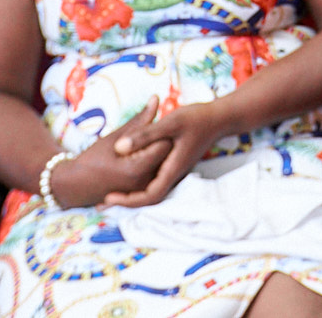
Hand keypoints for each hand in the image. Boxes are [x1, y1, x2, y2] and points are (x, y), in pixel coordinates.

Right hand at [49, 98, 172, 209]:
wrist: (75, 186)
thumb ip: (140, 120)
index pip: (165, 143)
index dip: (161, 131)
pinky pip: (156, 175)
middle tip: (148, 135)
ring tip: (143, 146)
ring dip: (158, 153)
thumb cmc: (92, 159)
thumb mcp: (115, 137)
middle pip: (167, 156)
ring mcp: (144, 191)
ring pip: (163, 166)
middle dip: (161, 142)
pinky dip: (153, 164)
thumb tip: (156, 97)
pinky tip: (142, 158)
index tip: (151, 126)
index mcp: (137, 168)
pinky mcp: (142, 194)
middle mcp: (144, 183)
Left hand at [95, 99, 228, 206]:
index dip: (128, 200)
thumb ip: (145, 135)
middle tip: (102, 202)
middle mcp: (174, 174)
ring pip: (151, 189)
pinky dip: (139, 183)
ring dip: (131, 193)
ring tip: (110, 193)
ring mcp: (174, 170)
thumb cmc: (197, 118)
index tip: (109, 198)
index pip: (150, 195)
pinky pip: (155, 179)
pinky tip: (128, 178)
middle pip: (148, 196)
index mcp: (173, 169)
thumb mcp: (170, 123)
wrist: (219, 118)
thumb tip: (120, 148)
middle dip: (125, 201)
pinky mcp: (174, 163)